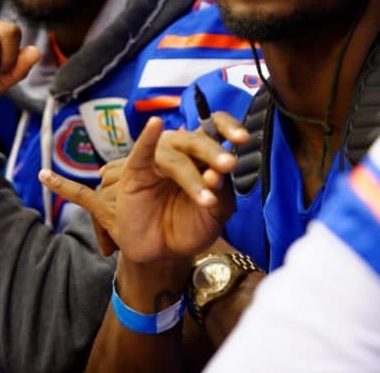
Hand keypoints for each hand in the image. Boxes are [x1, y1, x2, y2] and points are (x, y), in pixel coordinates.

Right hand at [53, 114, 248, 264]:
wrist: (161, 254)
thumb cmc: (189, 228)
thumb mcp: (216, 214)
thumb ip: (222, 193)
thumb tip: (217, 173)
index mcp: (203, 155)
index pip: (216, 128)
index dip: (230, 127)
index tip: (243, 138)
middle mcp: (181, 151)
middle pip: (198, 140)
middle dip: (214, 153)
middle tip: (228, 165)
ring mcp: (158, 160)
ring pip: (176, 156)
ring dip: (192, 176)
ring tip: (207, 200)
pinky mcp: (136, 171)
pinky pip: (142, 151)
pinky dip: (148, 137)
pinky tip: (155, 125)